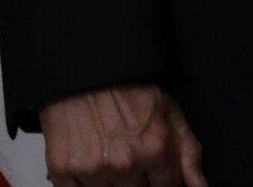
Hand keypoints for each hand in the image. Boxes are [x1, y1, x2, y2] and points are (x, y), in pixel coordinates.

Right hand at [40, 84, 205, 186]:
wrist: (88, 77)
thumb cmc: (132, 93)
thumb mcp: (171, 114)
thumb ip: (189, 154)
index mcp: (155, 150)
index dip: (162, 180)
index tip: (155, 171)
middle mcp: (125, 163)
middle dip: (138, 180)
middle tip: (131, 158)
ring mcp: (93, 170)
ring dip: (111, 182)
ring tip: (111, 156)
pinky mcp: (64, 172)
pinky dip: (85, 184)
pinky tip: (91, 164)